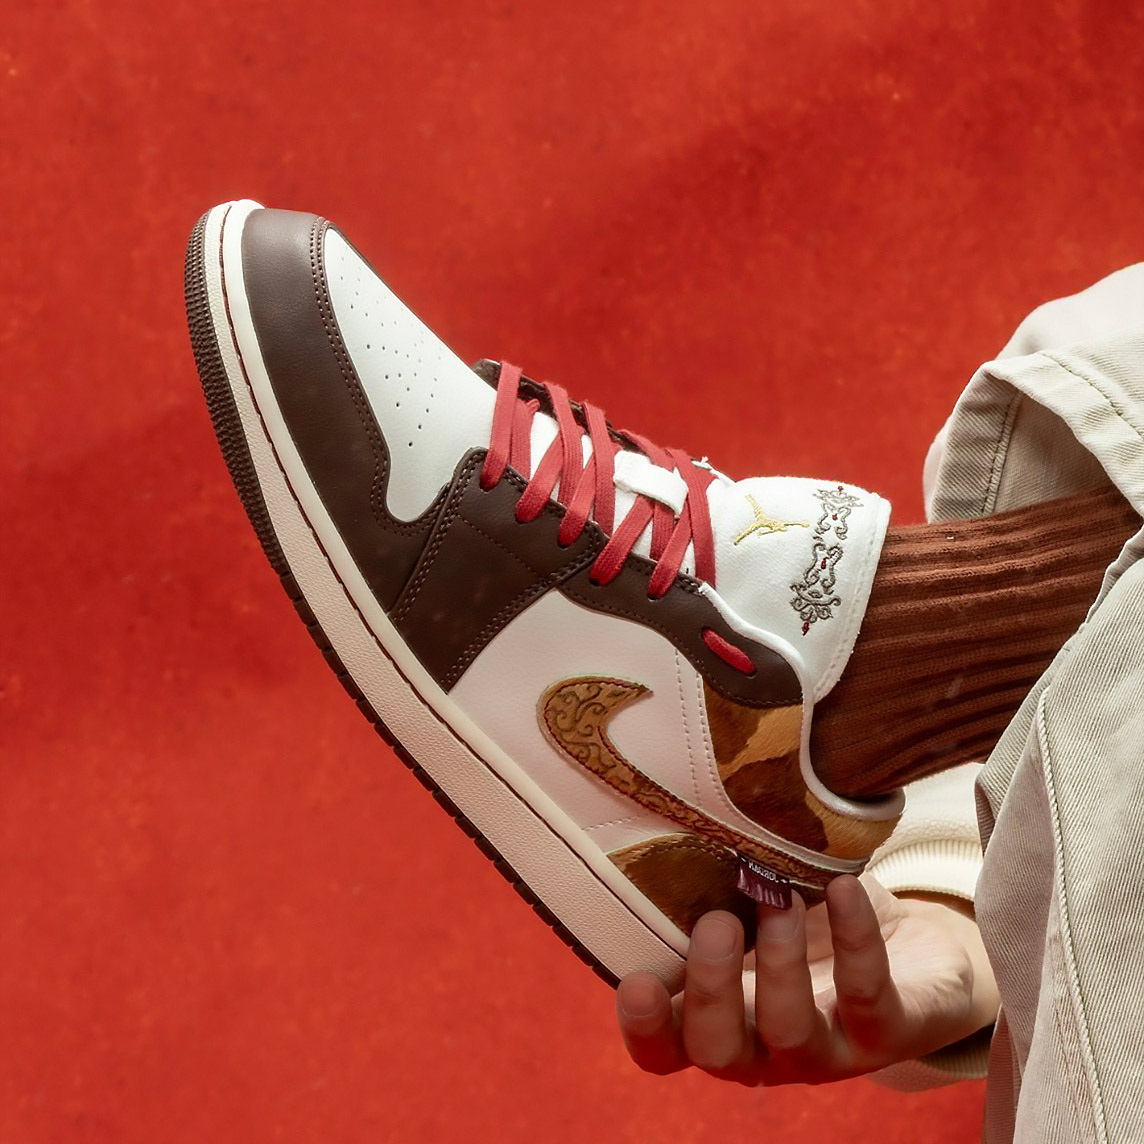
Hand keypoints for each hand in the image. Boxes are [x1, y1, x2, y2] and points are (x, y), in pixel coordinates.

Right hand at [615, 874, 997, 1085]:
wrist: (914, 956)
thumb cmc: (810, 925)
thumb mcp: (753, 907)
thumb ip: (713, 887)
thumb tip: (673, 820)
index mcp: (720, 1019)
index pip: (665, 1048)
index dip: (644, 1028)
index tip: (637, 981)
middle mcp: (764, 1049)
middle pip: (719, 1052)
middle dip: (711, 990)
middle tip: (716, 923)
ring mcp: (827, 1049)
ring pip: (791, 1032)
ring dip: (780, 962)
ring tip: (781, 898)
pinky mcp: (888, 1033)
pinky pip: (868, 997)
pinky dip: (854, 939)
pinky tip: (844, 887)